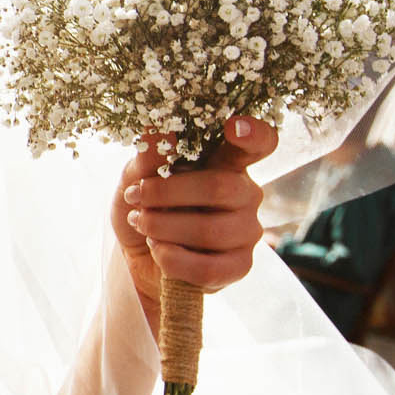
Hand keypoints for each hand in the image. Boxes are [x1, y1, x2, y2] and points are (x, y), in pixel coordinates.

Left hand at [113, 117, 275, 309]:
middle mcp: (245, 194)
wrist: (138, 256)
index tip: (234, 126)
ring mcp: (247, 231)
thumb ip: (149, 156)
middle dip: (167, 192)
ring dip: (162, 227)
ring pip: (211, 230)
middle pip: (221, 187)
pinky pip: (208, 268)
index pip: (258, 143)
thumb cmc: (146, 206)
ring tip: (141, 223)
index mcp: (227, 162)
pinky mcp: (239, 265)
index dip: (253, 133)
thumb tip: (156, 128)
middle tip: (135, 196)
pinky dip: (171, 259)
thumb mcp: (136, 177)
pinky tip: (157, 249)